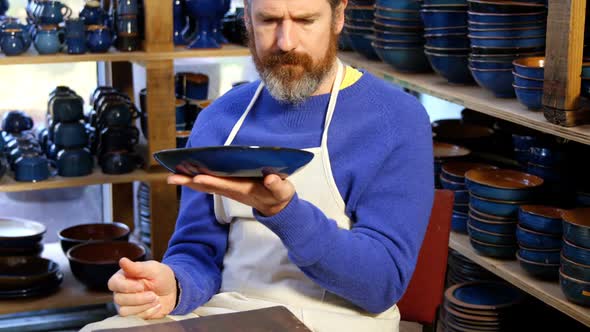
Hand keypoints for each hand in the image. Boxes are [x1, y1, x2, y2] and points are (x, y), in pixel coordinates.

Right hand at [108, 258, 176, 319]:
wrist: (172, 291)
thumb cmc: (161, 277)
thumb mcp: (153, 269)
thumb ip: (137, 267)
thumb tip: (122, 260)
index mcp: (123, 277)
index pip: (113, 283)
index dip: (126, 287)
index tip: (141, 286)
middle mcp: (121, 291)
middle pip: (119, 299)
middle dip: (139, 298)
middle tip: (153, 294)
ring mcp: (126, 304)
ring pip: (125, 310)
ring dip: (143, 305)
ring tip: (156, 298)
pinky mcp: (133, 314)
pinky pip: (134, 318)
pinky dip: (148, 312)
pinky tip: (156, 305)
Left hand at [168, 173, 294, 216]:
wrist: (277, 207)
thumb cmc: (279, 196)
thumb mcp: (282, 191)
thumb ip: (277, 185)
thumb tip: (271, 178)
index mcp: (245, 189)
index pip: (225, 185)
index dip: (211, 182)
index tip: (197, 178)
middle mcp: (233, 190)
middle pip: (208, 186)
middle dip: (190, 182)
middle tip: (172, 178)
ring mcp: (229, 189)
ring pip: (205, 185)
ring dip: (189, 181)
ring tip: (172, 176)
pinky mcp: (229, 187)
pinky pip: (209, 183)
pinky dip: (196, 179)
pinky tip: (186, 174)